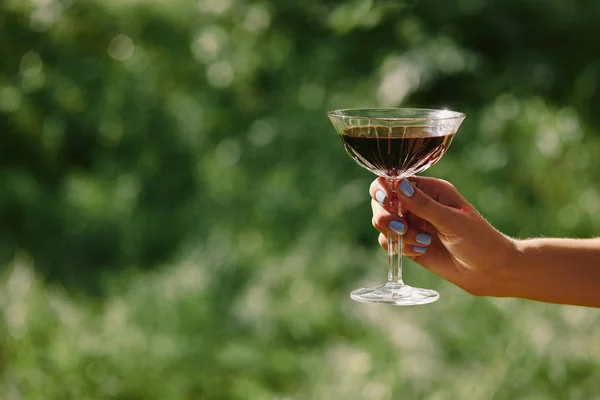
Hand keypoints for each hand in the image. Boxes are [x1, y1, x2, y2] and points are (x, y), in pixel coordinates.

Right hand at [370, 176, 517, 296]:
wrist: (489, 271)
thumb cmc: (478, 240)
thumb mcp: (452, 220)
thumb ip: (423, 205)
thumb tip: (397, 184)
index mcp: (428, 190)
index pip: (394, 180)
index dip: (384, 189)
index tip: (387, 201)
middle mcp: (416, 204)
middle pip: (381, 201)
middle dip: (385, 215)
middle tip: (401, 228)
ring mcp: (411, 224)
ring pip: (382, 223)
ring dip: (397, 234)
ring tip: (421, 242)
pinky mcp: (408, 244)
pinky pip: (388, 242)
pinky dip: (400, 248)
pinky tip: (421, 251)